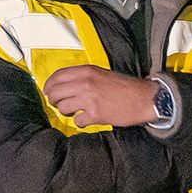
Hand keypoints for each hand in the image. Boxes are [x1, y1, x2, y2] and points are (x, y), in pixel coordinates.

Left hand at [41, 66, 160, 127]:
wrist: (144, 98)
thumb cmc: (125, 87)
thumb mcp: (102, 74)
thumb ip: (83, 77)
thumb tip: (65, 86)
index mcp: (87, 71)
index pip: (57, 76)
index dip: (49, 85)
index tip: (48, 91)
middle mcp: (85, 83)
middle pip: (55, 92)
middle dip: (53, 100)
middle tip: (58, 103)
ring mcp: (89, 99)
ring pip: (62, 107)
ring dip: (66, 111)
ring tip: (76, 111)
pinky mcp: (95, 114)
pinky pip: (77, 120)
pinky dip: (81, 122)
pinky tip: (88, 119)